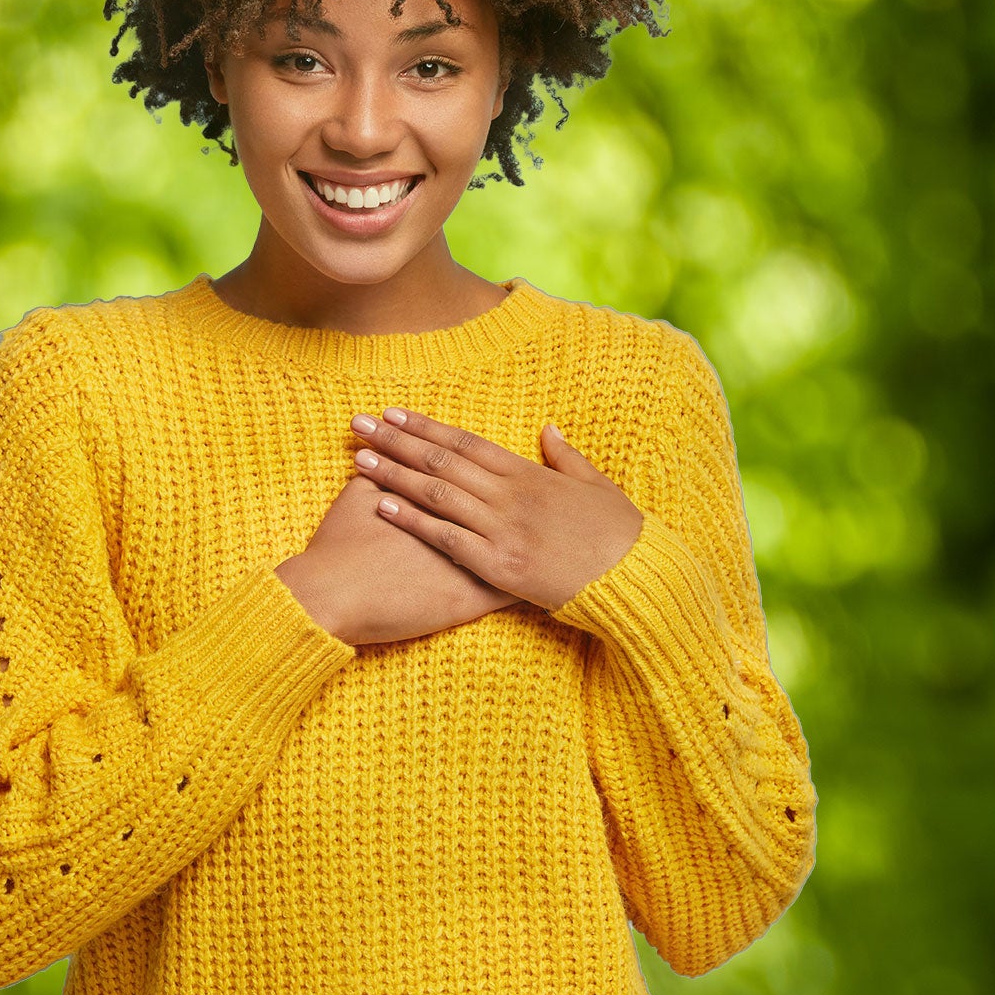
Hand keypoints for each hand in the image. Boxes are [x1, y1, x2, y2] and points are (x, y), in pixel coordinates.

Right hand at [277, 475, 527, 646]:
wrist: (332, 596)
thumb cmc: (339, 548)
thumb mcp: (356, 500)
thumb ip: (377, 478)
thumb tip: (381, 461)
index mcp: (439, 497)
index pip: (477, 473)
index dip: (495, 472)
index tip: (514, 465)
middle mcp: (463, 525)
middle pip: (507, 507)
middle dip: (530, 501)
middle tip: (546, 498)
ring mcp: (469, 563)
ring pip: (516, 549)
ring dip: (536, 542)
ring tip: (558, 533)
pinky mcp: (466, 601)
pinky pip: (508, 594)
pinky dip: (527, 588)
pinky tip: (546, 585)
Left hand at [348, 408, 644, 610]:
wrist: (635, 579)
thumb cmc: (618, 534)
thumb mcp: (596, 485)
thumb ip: (566, 456)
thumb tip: (547, 429)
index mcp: (529, 473)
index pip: (466, 442)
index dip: (426, 427)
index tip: (394, 414)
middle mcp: (510, 495)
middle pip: (442, 460)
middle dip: (396, 441)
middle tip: (359, 425)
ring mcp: (503, 529)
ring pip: (437, 493)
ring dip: (394, 473)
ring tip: (358, 457)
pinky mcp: (498, 565)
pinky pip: (446, 538)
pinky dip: (412, 519)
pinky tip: (381, 505)